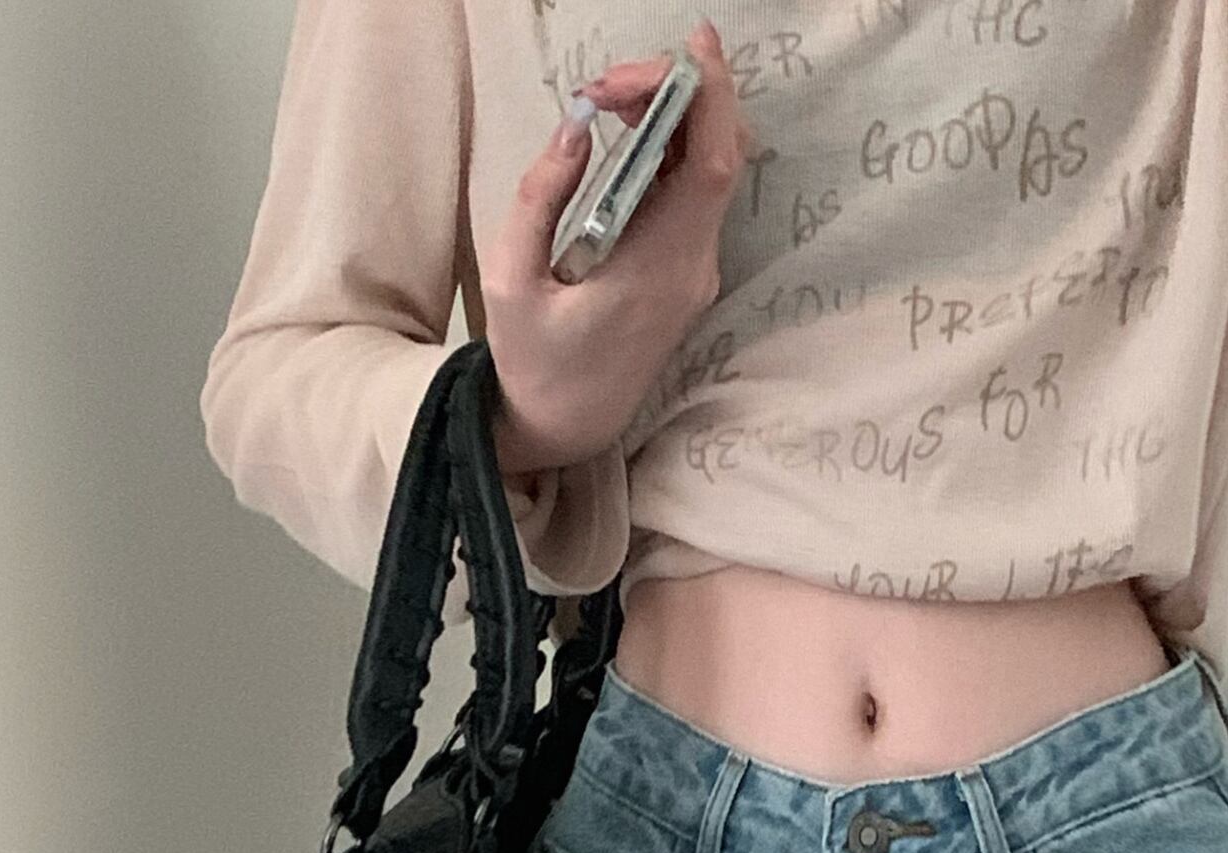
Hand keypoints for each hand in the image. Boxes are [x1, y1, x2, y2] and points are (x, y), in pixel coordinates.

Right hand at [479, 22, 748, 481]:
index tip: (692, 46)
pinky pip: (693, 192)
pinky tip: (623, 134)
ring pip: (708, 168)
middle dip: (674, 94)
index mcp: (655, 270)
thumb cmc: (531, 362)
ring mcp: (695, 272)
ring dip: (669, 118)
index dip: (713, 96)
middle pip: (715, 153)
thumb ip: (541, 197)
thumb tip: (575, 127)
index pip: (711, 166)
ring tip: (606, 102)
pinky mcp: (686, 272)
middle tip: (606, 83)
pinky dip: (667, 148)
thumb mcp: (512, 279)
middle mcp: (690, 268)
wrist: (563, 431)